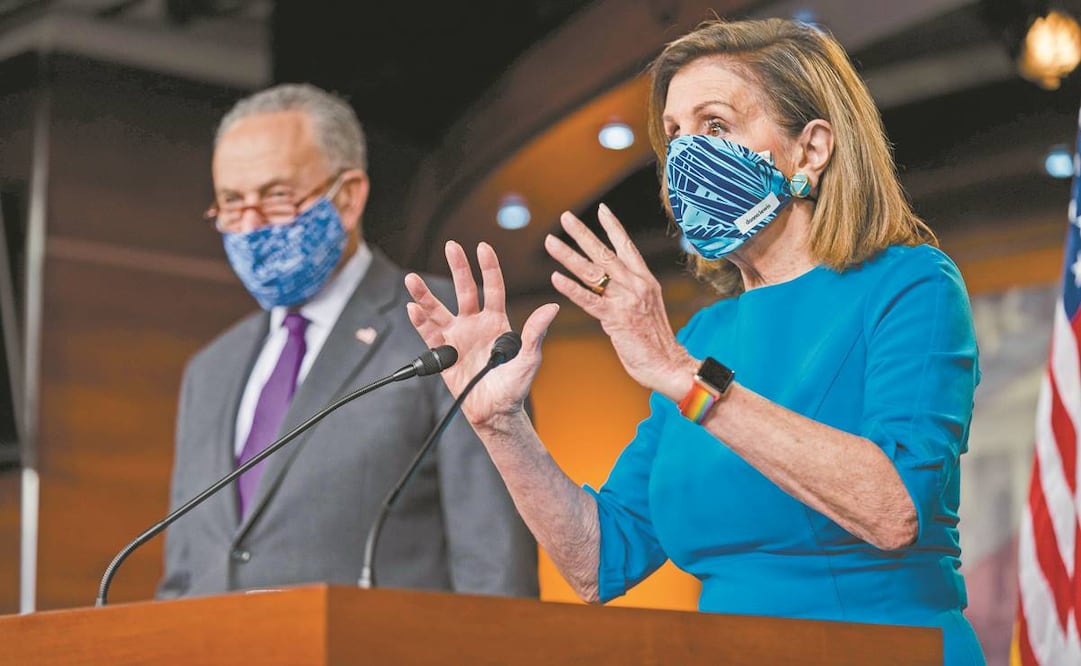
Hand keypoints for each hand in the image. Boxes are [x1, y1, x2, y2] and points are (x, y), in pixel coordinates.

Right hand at [405, 241, 559, 428]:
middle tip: (451, 245)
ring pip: (438, 310)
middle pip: (464, 290)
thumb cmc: (515, 386)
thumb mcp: (530, 358)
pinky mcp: (444, 354)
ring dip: (425, 295)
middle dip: (458, 267)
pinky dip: (420, 322)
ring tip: (411, 279)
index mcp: (497, 321)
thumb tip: (553, 307)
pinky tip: (412, 308)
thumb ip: (536, 332)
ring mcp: (457, 337)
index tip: (483, 247)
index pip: (492, 288)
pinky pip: (429, 334)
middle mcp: (475, 324)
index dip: (488, 268)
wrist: (496, 411)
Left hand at [545, 204, 694, 399]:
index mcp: (645, 280)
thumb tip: (612, 288)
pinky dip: (571, 289)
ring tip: (550, 241)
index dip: (613, 227)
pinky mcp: (616, 318)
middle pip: (604, 253)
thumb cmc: (657, 342)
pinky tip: (555, 278)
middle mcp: (636, 285)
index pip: (627, 247)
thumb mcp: (647, 309)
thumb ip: (630, 295)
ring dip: (568, 255)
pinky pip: (588, 300)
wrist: (670, 364)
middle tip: (565, 216)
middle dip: (582, 233)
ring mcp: (626, 300)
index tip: (601, 209)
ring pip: (592, 272)